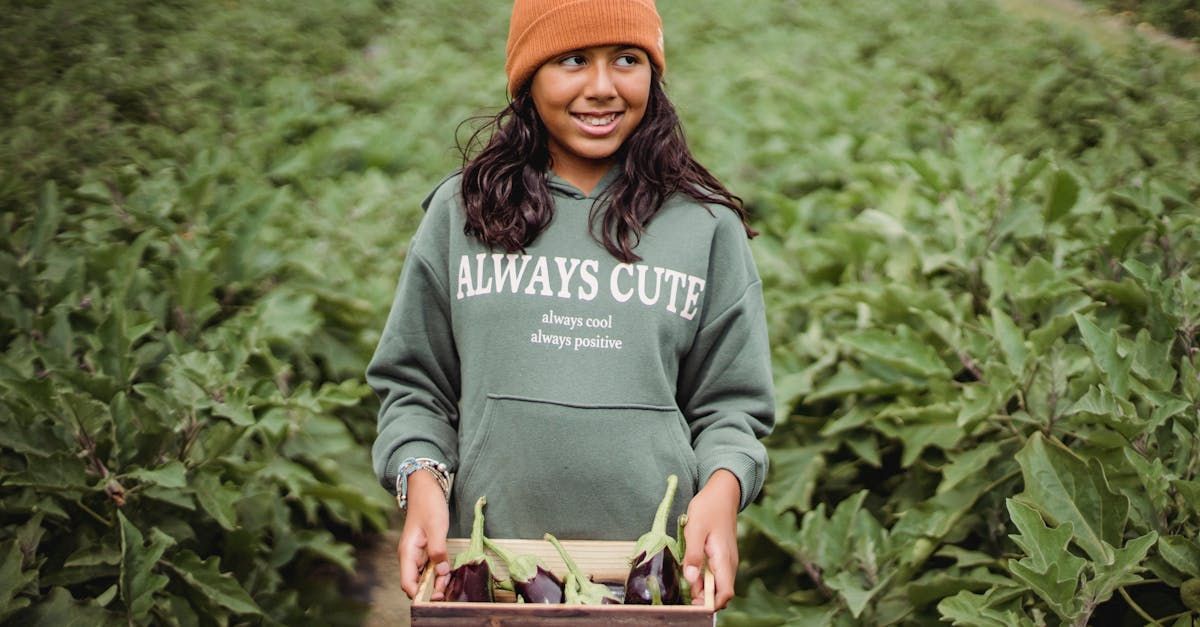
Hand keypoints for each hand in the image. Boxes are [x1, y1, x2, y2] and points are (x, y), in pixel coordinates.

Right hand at [397, 471, 450, 599]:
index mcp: (407, 552)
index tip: (437, 597)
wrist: (425, 486)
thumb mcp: (436, 526)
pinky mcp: (425, 549)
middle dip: (432, 589)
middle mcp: (410, 556)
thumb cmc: (428, 503)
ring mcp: (417, 553)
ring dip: (438, 581)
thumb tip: (441, 572)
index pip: (408, 583)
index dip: (420, 594)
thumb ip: (438, 550)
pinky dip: (440, 571)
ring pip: (425, 575)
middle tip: (450, 590)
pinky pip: (431, 566)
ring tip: (452, 581)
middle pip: (417, 582)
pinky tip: (450, 571)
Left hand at [682, 469, 740, 609]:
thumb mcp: (696, 528)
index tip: (693, 606)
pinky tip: (689, 573)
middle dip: (703, 600)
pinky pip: (713, 575)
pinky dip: (702, 579)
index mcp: (724, 559)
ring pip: (716, 585)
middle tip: (683, 598)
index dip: (711, 604)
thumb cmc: (709, 508)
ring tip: (683, 586)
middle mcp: (729, 564)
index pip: (725, 593)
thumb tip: (690, 579)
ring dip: (701, 589)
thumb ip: (693, 554)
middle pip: (720, 593)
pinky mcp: (720, 556)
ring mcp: (725, 560)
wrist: (722, 493)